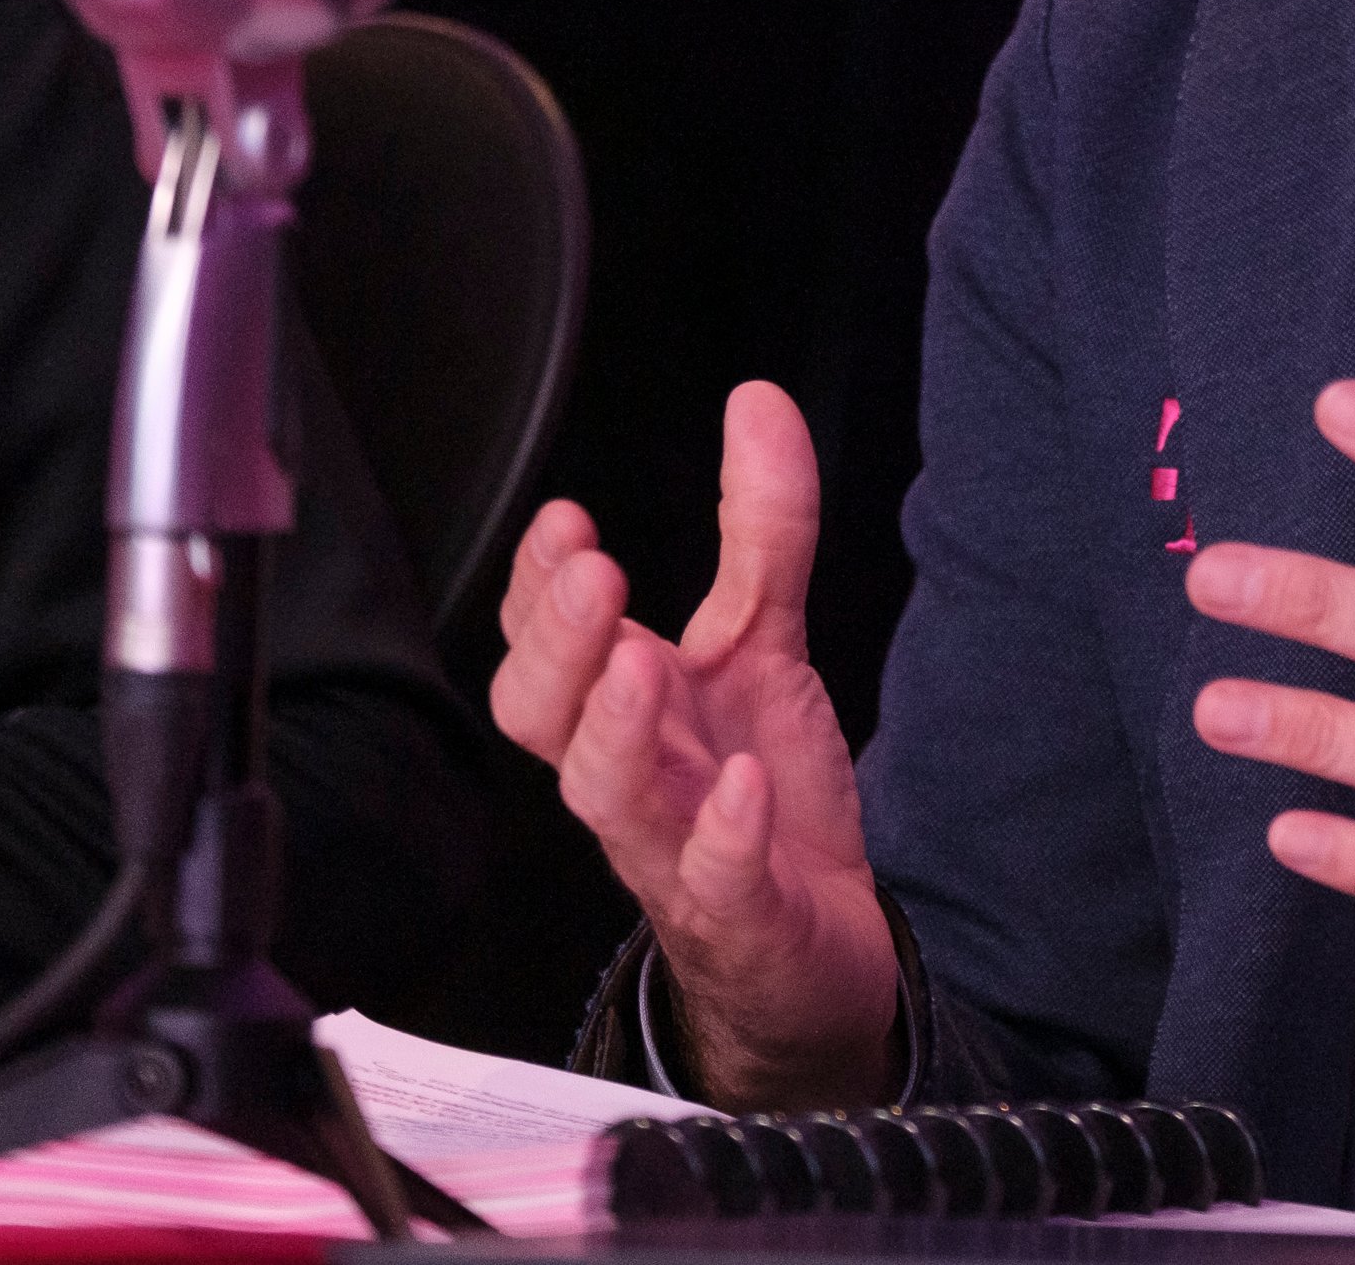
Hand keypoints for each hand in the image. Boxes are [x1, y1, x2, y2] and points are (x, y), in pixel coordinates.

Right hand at [491, 380, 893, 1107]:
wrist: (817, 955)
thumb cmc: (757, 798)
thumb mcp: (766, 647)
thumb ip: (761, 530)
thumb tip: (755, 399)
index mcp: (620, 714)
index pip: (541, 649)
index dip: (536, 590)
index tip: (565, 521)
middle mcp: (630, 781)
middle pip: (545, 721)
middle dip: (558, 643)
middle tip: (593, 571)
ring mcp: (677, 855)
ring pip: (609, 801)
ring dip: (617, 730)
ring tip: (645, 662)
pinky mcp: (744, 919)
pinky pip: (716, 885)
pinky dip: (724, 837)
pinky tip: (745, 785)